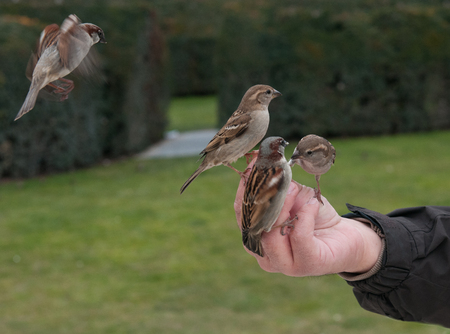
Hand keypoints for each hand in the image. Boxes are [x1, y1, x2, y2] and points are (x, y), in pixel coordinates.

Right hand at [234, 160, 381, 276]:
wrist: (344, 235)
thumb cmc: (313, 215)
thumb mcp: (293, 195)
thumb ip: (277, 185)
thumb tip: (263, 161)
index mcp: (256, 237)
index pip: (242, 214)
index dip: (244, 190)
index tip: (252, 166)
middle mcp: (265, 255)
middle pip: (252, 226)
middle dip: (262, 198)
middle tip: (276, 175)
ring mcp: (284, 265)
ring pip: (271, 236)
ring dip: (283, 207)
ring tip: (296, 189)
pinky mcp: (306, 265)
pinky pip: (299, 237)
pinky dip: (305, 216)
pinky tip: (313, 204)